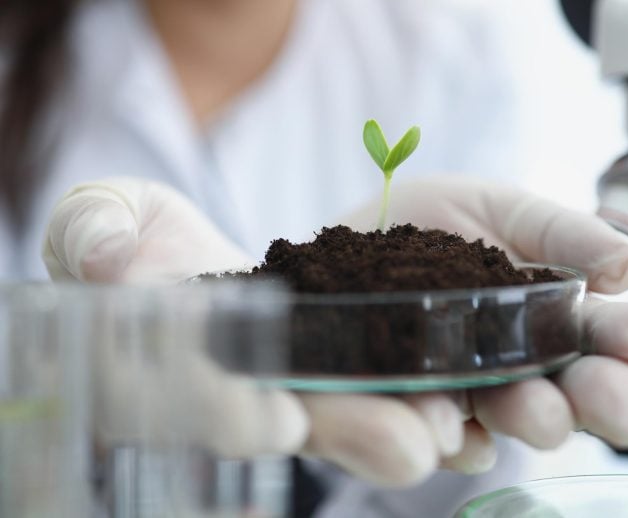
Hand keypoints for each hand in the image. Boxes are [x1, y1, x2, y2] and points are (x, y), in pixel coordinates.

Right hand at [43, 178, 467, 485]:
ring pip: (359, 413)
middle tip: (415, 447)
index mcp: (175, 364)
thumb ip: (97, 231)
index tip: (273, 418)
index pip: (201, 394)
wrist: (172, 261)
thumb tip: (108, 256)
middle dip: (355, 434)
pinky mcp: (346, 361)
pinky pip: (393, 389)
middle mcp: (247, 389)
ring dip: (414, 425)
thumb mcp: (101, 222)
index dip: (232, 409)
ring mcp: (302, 381)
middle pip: (303, 421)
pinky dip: (436, 401)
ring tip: (466, 426)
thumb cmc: (127, 241)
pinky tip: (483, 411)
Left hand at [342, 176, 627, 468]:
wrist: (355, 235)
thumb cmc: (436, 224)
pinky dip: (450, 438)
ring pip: (515, 422)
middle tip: (617, 398)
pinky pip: (441, 443)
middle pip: (579, 397)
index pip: (614, 340)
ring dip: (535, 418)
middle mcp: (525, 366)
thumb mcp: (502, 211)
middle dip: (603, 399)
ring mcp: (473, 395)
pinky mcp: (417, 417)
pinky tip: (451, 428)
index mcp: (558, 318)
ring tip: (539, 409)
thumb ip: (562, 233)